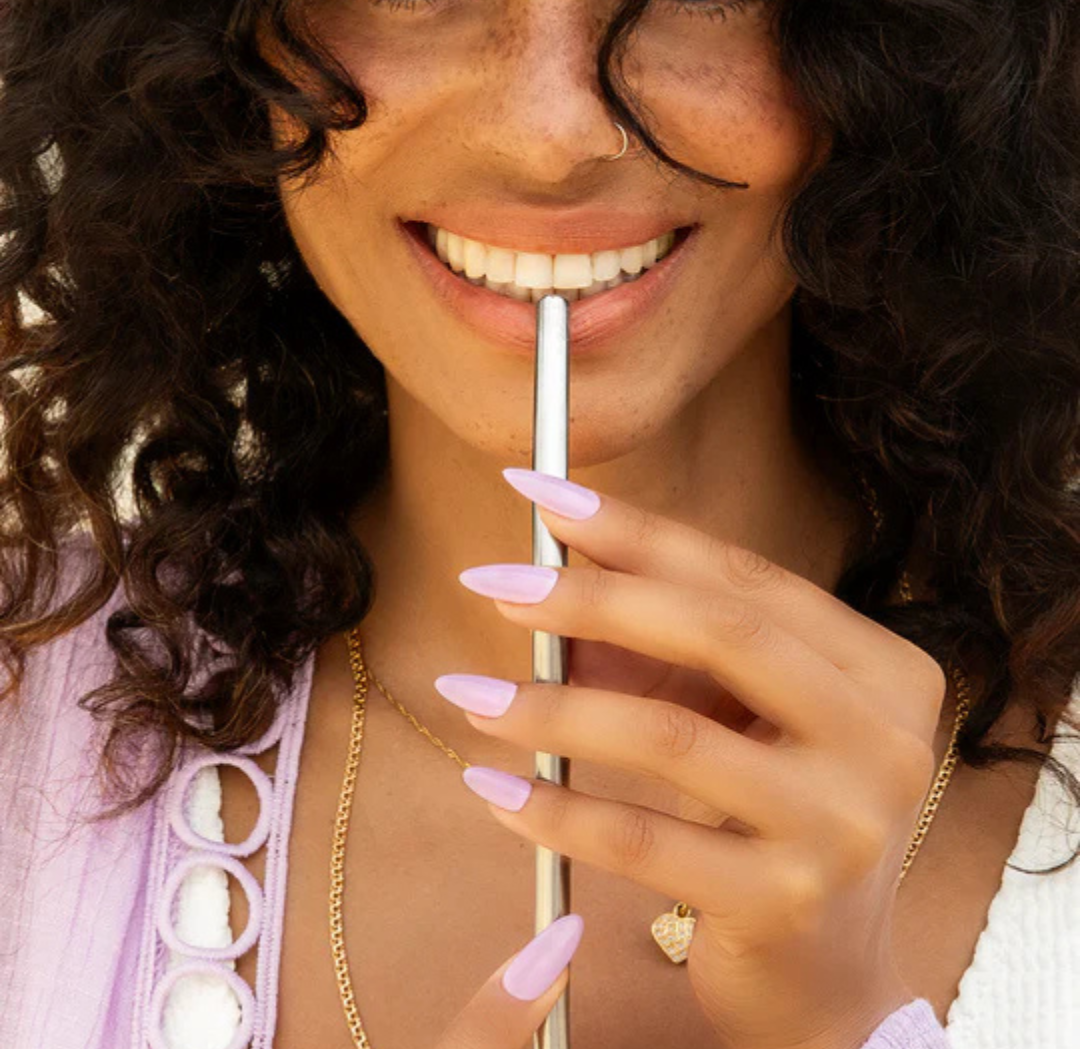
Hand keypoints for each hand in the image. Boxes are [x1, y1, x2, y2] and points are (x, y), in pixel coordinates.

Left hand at [441, 467, 947, 1048]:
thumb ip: (657, 649)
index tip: (539, 492)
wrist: (824, 976)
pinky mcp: (787, 903)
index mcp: (882, 670)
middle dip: (590, 596)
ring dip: (551, 705)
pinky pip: (645, 841)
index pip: (744, 578)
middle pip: (722, 634)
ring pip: (671, 736)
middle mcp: (885, 739)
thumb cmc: (770, 818)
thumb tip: (546, 577)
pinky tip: (493, 786)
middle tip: (491, 581)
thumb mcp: (731, 718)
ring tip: (470, 691)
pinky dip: (557, 808)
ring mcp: (844, 825)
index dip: (637, 530)